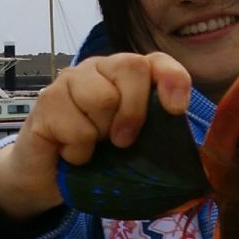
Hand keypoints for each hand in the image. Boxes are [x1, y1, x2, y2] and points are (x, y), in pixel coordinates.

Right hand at [0, 52, 191, 220]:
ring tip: (90, 145)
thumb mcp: (132, 148)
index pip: (156, 61)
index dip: (171, 79)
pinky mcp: (46, 102)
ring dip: (100, 134)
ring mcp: (69, 82)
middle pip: (130, 67)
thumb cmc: (95, 159)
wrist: (45, 177)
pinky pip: (76, 128)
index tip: (175, 109)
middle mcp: (98, 69)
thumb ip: (157, 138)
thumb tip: (193, 156)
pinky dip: (78, 152)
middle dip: (134, 111)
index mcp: (125, 77)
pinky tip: (69, 153)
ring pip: (102, 97)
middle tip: (122, 141)